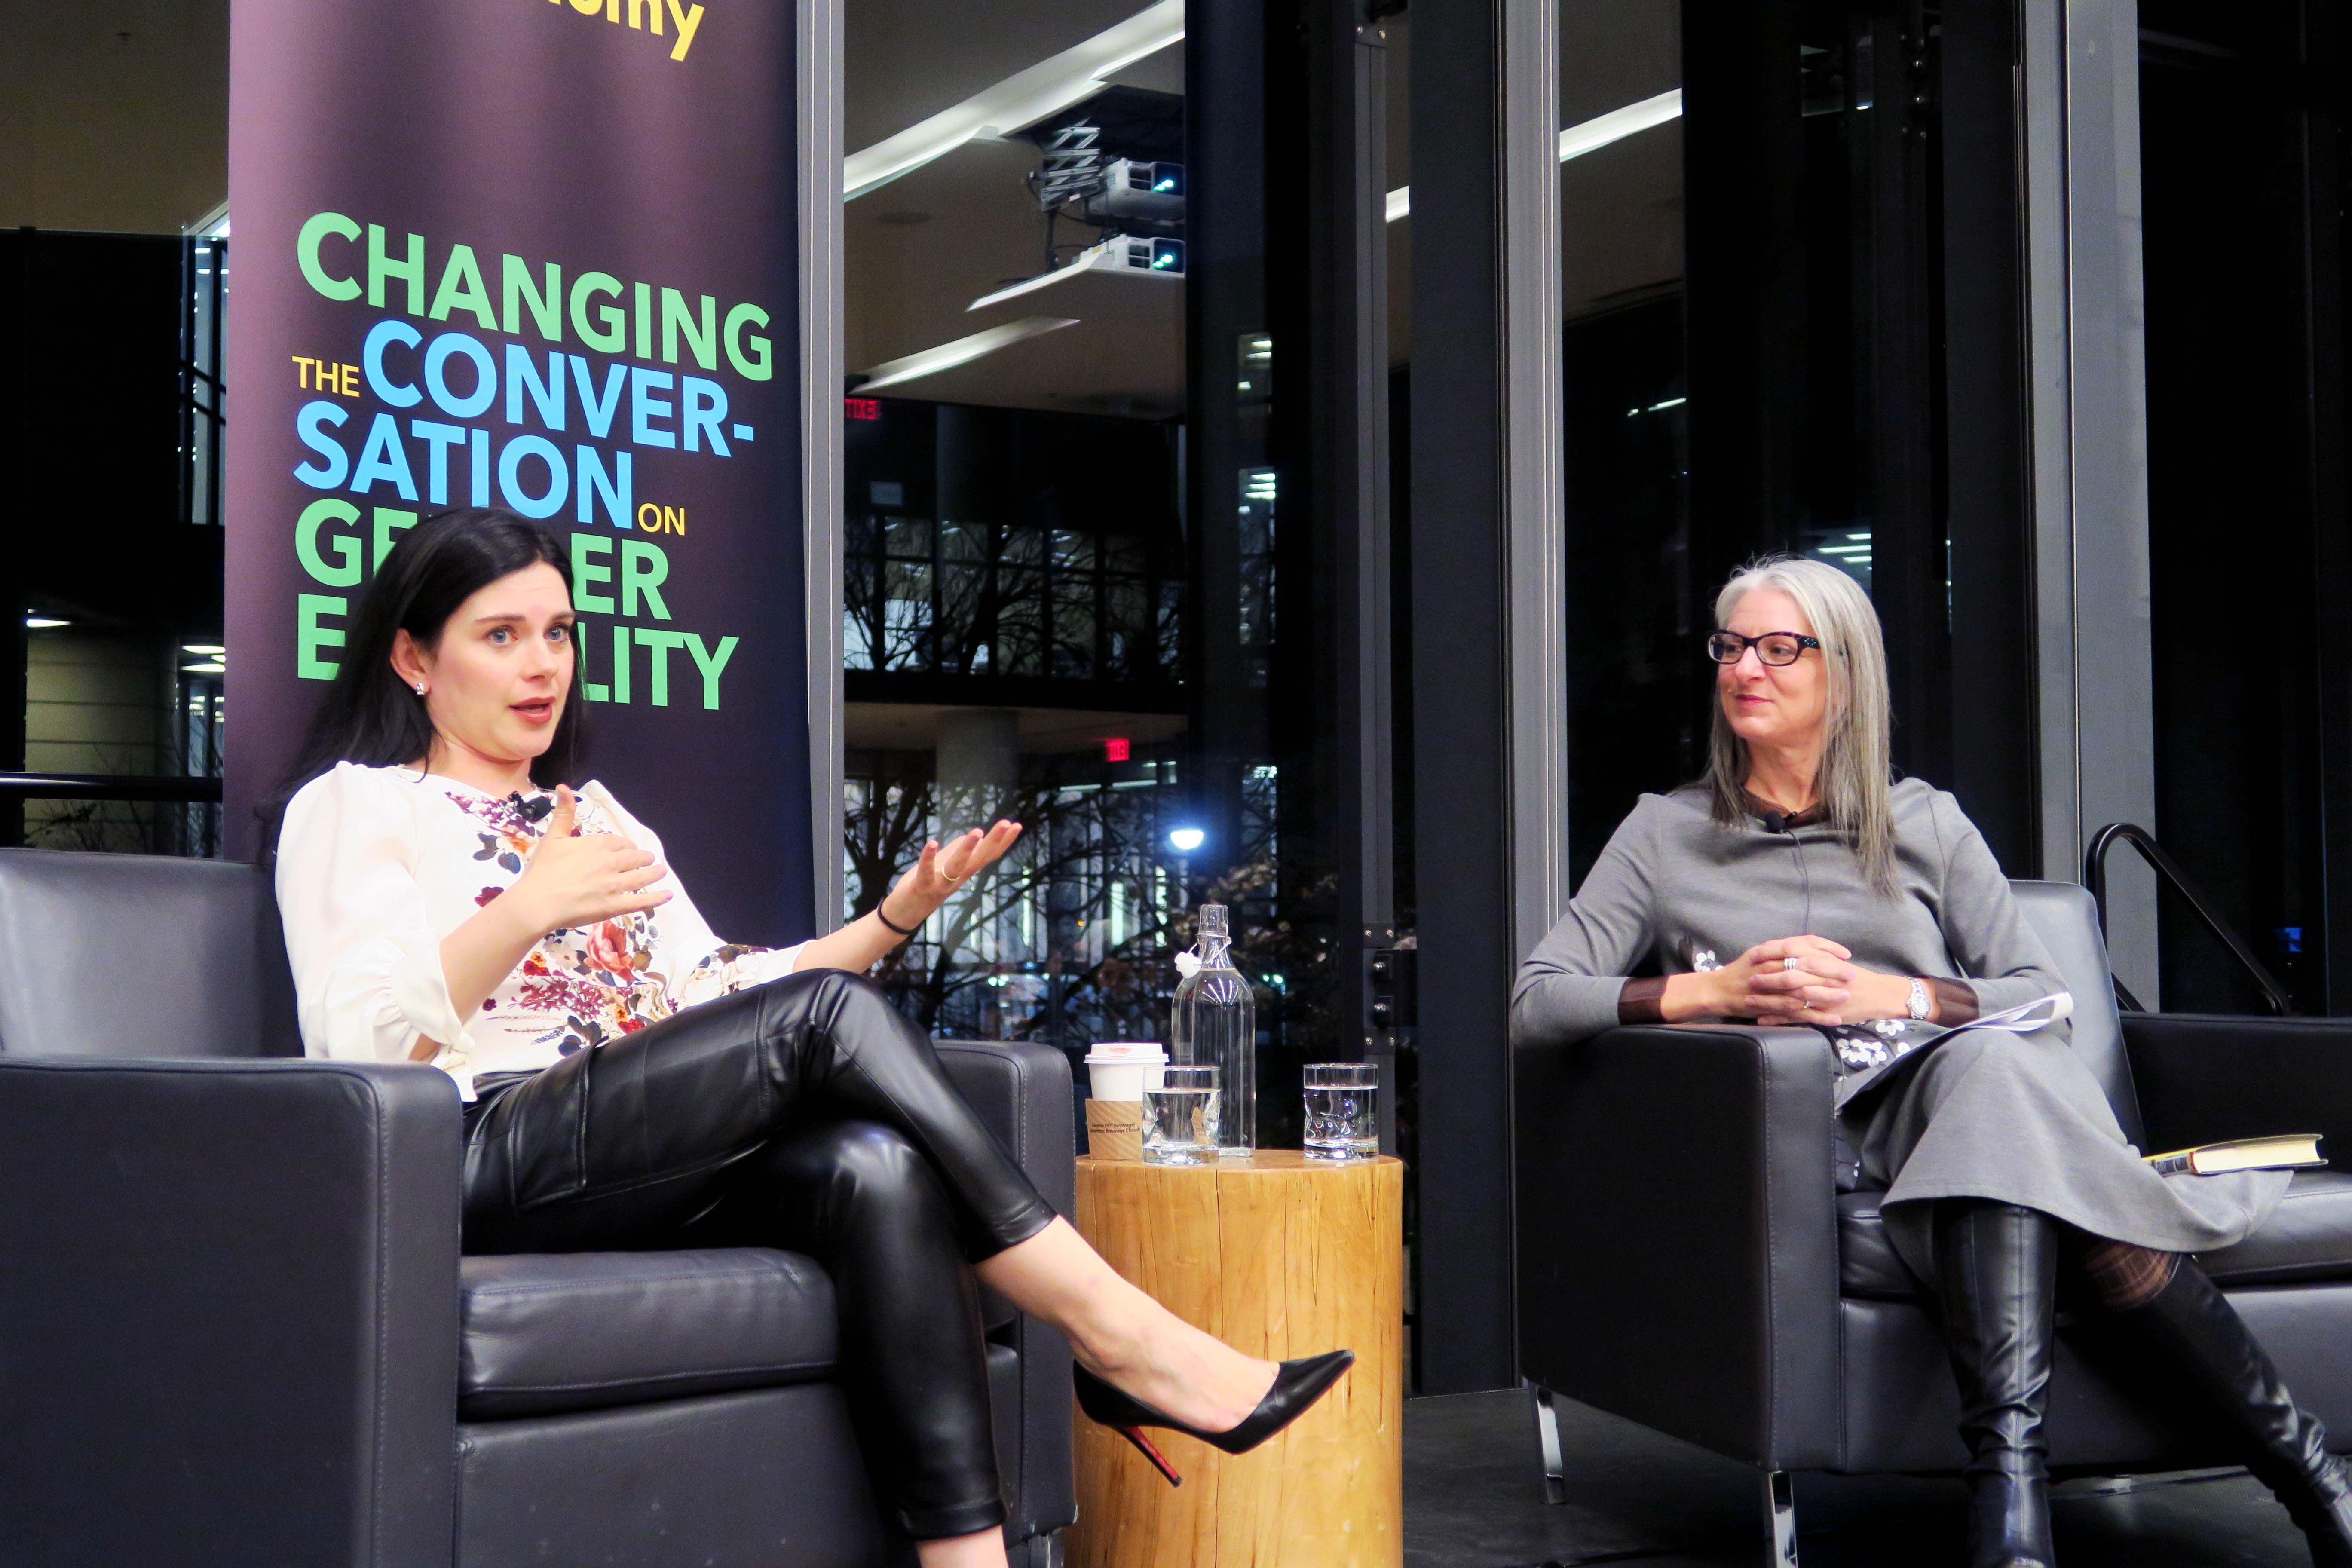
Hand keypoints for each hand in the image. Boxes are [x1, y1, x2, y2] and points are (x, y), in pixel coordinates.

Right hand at [506, 785, 672, 933]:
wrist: (537, 901)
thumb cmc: (542, 870)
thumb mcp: (552, 837)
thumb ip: (563, 813)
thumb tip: (564, 786)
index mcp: (596, 845)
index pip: (617, 842)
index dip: (624, 845)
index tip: (628, 848)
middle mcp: (610, 862)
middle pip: (632, 858)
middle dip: (642, 857)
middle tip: (648, 859)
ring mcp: (614, 885)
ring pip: (641, 877)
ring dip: (654, 872)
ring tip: (662, 870)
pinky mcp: (614, 906)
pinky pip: (640, 901)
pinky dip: (656, 898)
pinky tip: (667, 895)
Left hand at [879, 820, 1023, 928]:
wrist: (905, 914)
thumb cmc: (926, 884)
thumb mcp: (944, 865)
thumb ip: (959, 851)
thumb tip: (977, 837)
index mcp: (964, 872)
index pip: (988, 856)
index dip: (1003, 842)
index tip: (1016, 825)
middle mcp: (957, 878)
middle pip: (980, 859)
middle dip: (994, 841)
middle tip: (1007, 823)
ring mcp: (941, 884)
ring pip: (957, 866)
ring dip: (967, 849)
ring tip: (977, 831)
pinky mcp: (922, 886)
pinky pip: (926, 871)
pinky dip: (929, 858)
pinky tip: (933, 843)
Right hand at [1719, 936, 1858, 1024]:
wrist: (1717, 991)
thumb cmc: (1740, 971)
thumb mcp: (1759, 952)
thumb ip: (1781, 949)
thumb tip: (1807, 946)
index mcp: (1771, 950)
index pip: (1804, 943)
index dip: (1827, 948)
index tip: (1845, 954)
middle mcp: (1771, 966)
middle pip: (1807, 965)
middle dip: (1833, 970)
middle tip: (1853, 975)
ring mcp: (1770, 987)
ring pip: (1803, 989)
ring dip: (1827, 993)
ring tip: (1846, 996)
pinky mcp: (1770, 1007)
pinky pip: (1797, 1012)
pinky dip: (1816, 1016)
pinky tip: (1833, 1019)